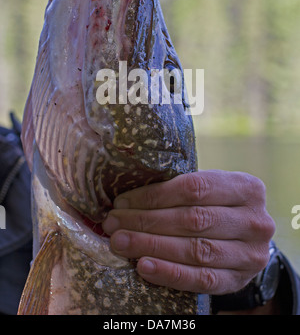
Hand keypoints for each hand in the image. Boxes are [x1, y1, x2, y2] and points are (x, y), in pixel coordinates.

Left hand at [102, 170, 275, 294]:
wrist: (247, 241)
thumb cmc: (219, 207)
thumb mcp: (213, 190)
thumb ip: (181, 190)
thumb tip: (127, 198)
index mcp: (247, 188)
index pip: (194, 188)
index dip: (154, 195)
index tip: (122, 201)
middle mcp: (254, 220)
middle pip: (192, 219)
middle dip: (146, 221)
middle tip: (113, 223)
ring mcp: (250, 254)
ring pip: (194, 249)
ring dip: (150, 246)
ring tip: (120, 242)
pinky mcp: (238, 280)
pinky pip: (200, 279)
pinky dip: (168, 273)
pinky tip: (143, 266)